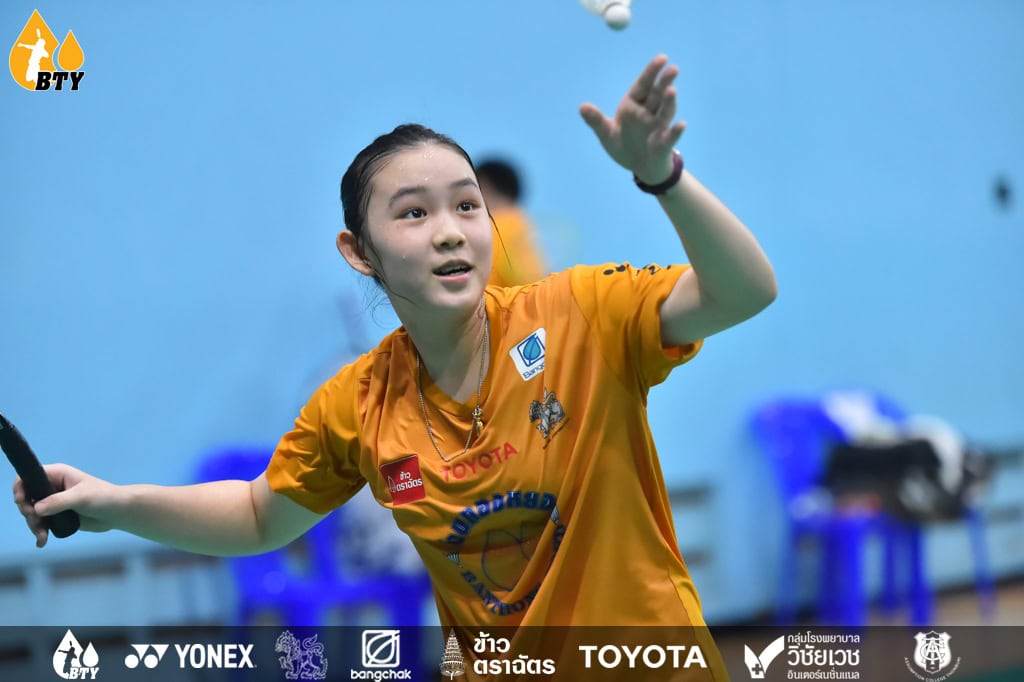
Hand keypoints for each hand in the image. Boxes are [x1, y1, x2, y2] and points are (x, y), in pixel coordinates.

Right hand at [13, 464, 115, 546]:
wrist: (118, 513)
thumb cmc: (104, 497)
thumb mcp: (81, 497)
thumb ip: (58, 502)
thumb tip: (36, 509)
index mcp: (57, 474)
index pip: (28, 477)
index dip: (20, 489)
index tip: (22, 502)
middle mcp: (52, 487)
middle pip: (27, 498)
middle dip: (28, 512)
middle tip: (36, 522)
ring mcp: (54, 502)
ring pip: (32, 514)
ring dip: (34, 525)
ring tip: (42, 536)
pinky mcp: (57, 515)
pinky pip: (41, 524)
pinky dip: (39, 532)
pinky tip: (42, 542)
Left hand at [580, 54, 686, 184]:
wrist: (639, 167)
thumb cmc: (624, 146)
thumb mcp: (606, 134)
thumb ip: (596, 121)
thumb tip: (582, 107)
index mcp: (634, 105)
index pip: (644, 85)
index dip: (652, 72)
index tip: (662, 58)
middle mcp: (649, 112)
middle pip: (658, 94)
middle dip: (665, 82)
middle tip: (673, 68)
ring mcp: (658, 127)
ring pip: (665, 112)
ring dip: (669, 102)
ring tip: (672, 90)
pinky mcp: (663, 144)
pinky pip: (670, 136)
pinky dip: (675, 131)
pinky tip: (681, 124)